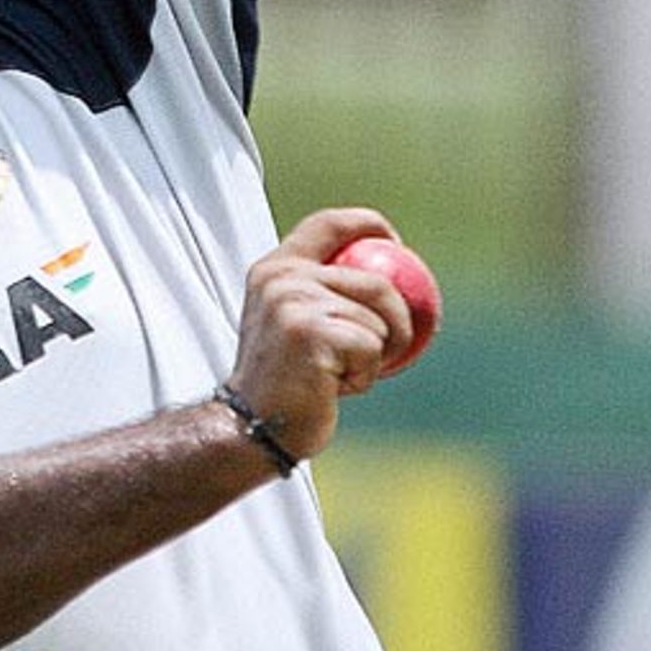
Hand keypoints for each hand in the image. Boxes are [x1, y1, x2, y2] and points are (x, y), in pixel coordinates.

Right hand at [225, 209, 417, 461]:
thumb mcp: (293, 322)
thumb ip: (323, 294)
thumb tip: (387, 280)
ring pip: (377, 321)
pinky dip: (366, 376)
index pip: (327, 224)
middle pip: (374, 281)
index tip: (394, 241)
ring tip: (341, 375)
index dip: (367, 224)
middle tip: (398, 343)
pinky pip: (370, 349)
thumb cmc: (285, 381)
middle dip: (399, 316)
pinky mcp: (312, 334)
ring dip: (375, 356)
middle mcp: (282, 278)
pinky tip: (336, 389)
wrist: (250, 426)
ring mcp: (294, 304)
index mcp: (274, 268)